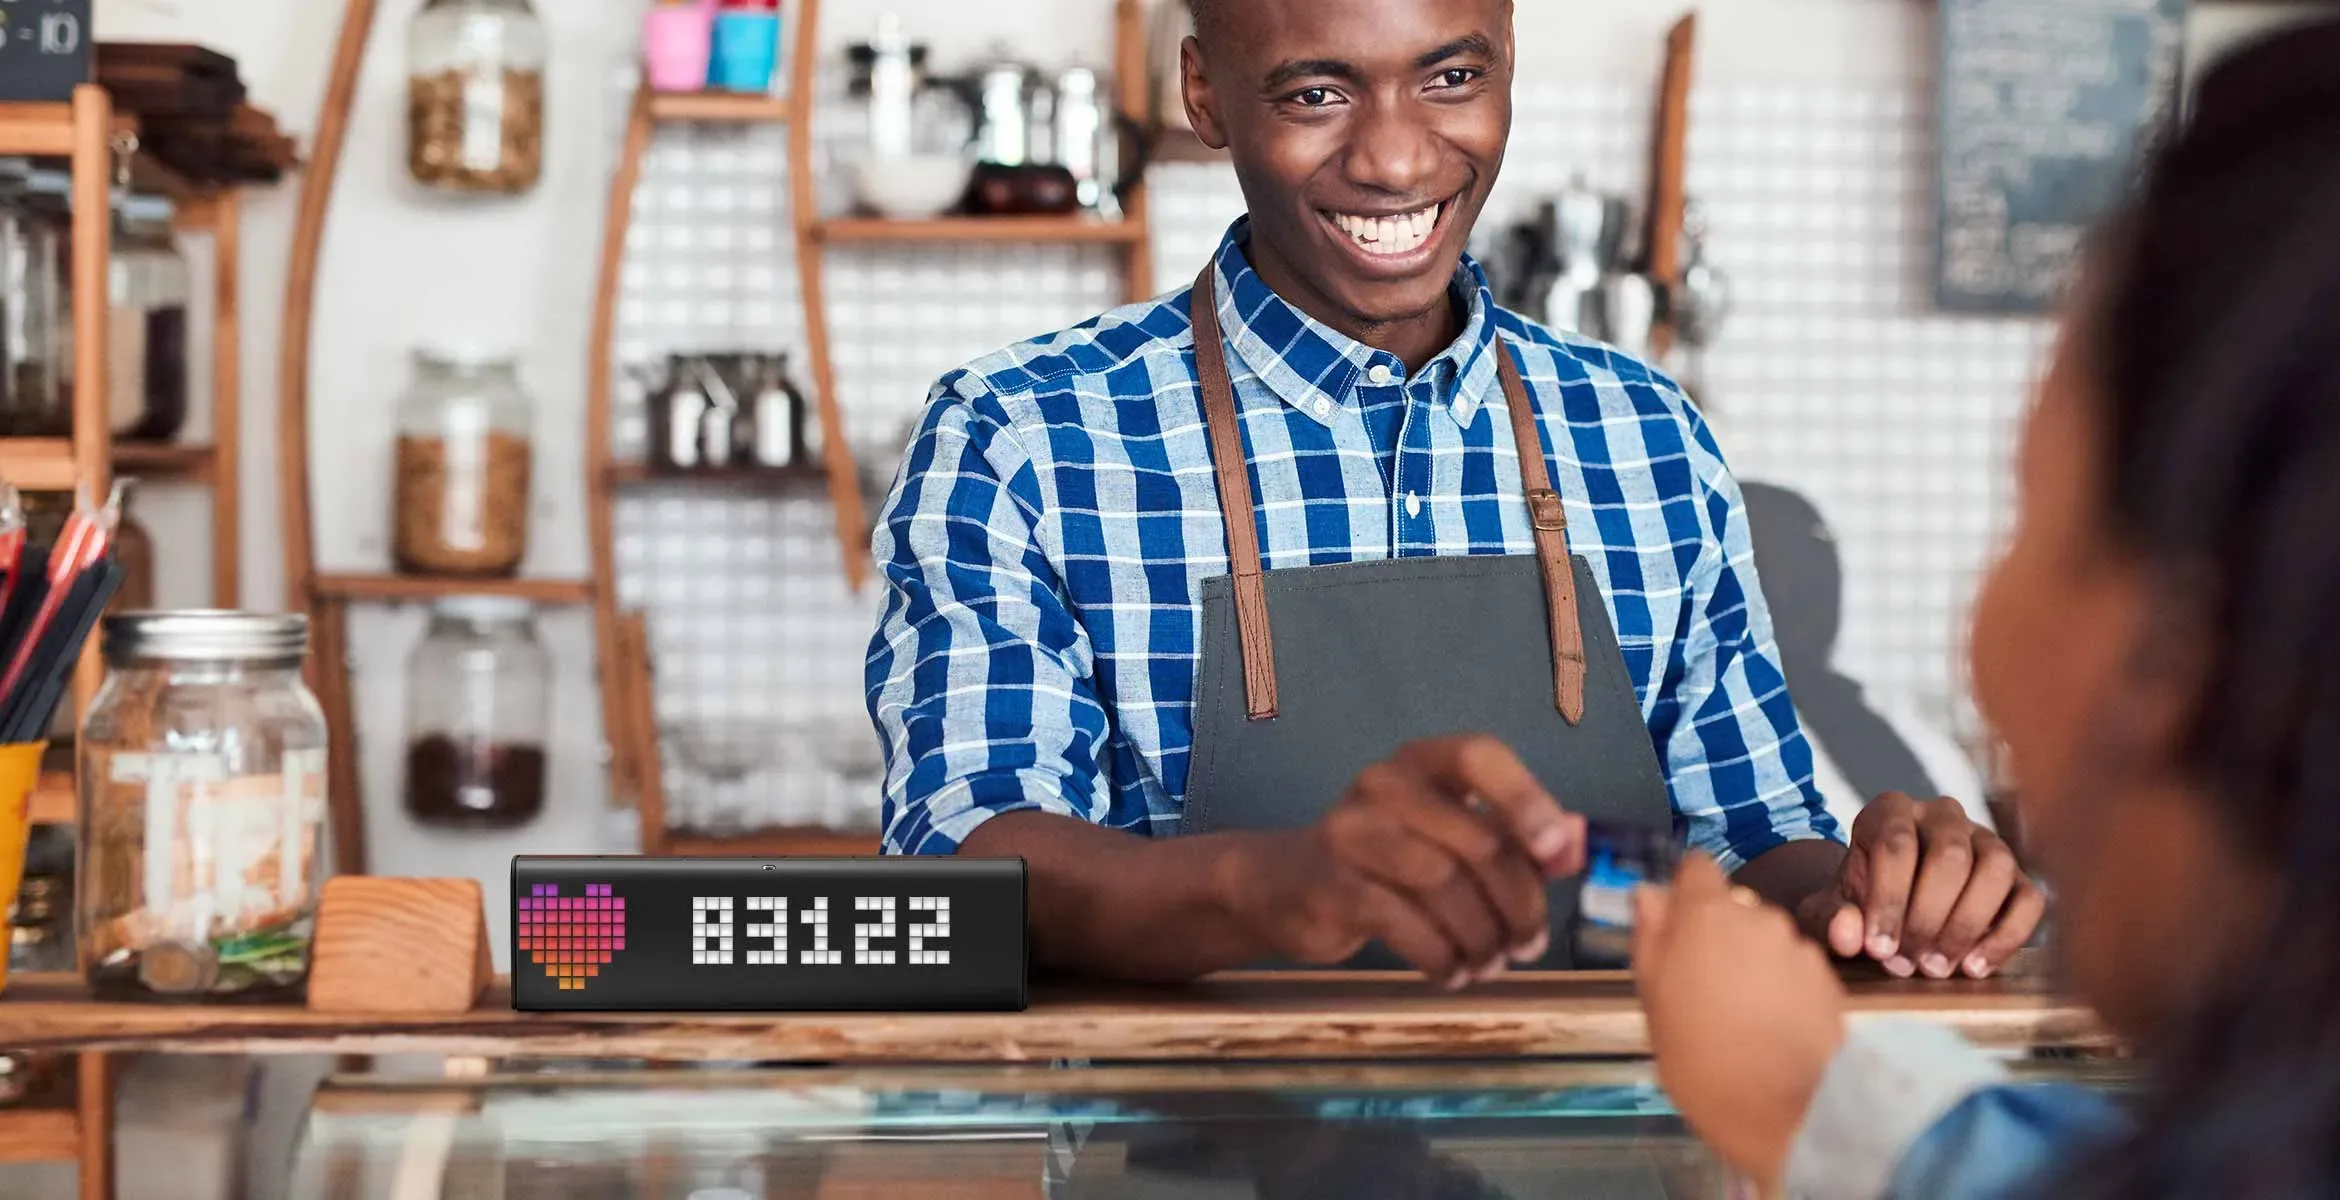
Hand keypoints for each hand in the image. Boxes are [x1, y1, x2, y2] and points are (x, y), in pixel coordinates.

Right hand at [1215, 735, 1586, 988]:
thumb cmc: (1385, 859)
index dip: (1526, 799)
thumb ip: (1513, 838)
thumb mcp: (1447, 836)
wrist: (1283, 884)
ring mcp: (1352, 832)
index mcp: (1422, 762)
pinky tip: (1450, 973)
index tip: (1556, 851)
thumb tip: (1577, 846)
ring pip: (1444, 886)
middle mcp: (1384, 785)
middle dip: (1516, 903)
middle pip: (1476, 841)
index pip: (1479, 756)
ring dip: (1481, 938)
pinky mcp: (1331, 884)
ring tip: (1489, 964)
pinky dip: (1441, 957)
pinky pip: (1406, 924)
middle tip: (1528, 945)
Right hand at [1635, 854, 1846, 1189]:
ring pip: (1766, 938)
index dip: (1686, 891)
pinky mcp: (1829, 979)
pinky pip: (1796, 968)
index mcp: (1706, 915)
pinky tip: (1775, 1027)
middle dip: (1719, 935)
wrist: (1786, 1114)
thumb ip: (1651, 937)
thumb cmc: (1701, 1060)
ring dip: (1754, 961)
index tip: (1679, 924)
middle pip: (1733, 907)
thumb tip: (1648, 894)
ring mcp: (1799, 947)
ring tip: (1744, 1014)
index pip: (1696, 867)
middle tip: (1705, 987)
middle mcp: (1758, 917)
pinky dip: (1785, 987)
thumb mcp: (1654, 1000)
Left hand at [1798, 793, 2044, 978]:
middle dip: (1928, 918)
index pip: (1896, 844)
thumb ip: (1829, 919)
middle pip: (1950, 857)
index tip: (1878, 949)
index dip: (1888, 900)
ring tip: (1937, 967)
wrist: (1885, 909)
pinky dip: (2006, 937)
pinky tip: (1973, 968)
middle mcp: (1942, 815)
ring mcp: (1986, 840)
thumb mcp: (1829, 910)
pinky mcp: (2017, 874)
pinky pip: (2029, 899)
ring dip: (1967, 925)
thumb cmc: (1856, 904)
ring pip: (1996, 868)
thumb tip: (1848, 934)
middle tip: (1910, 963)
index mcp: (1890, 810)